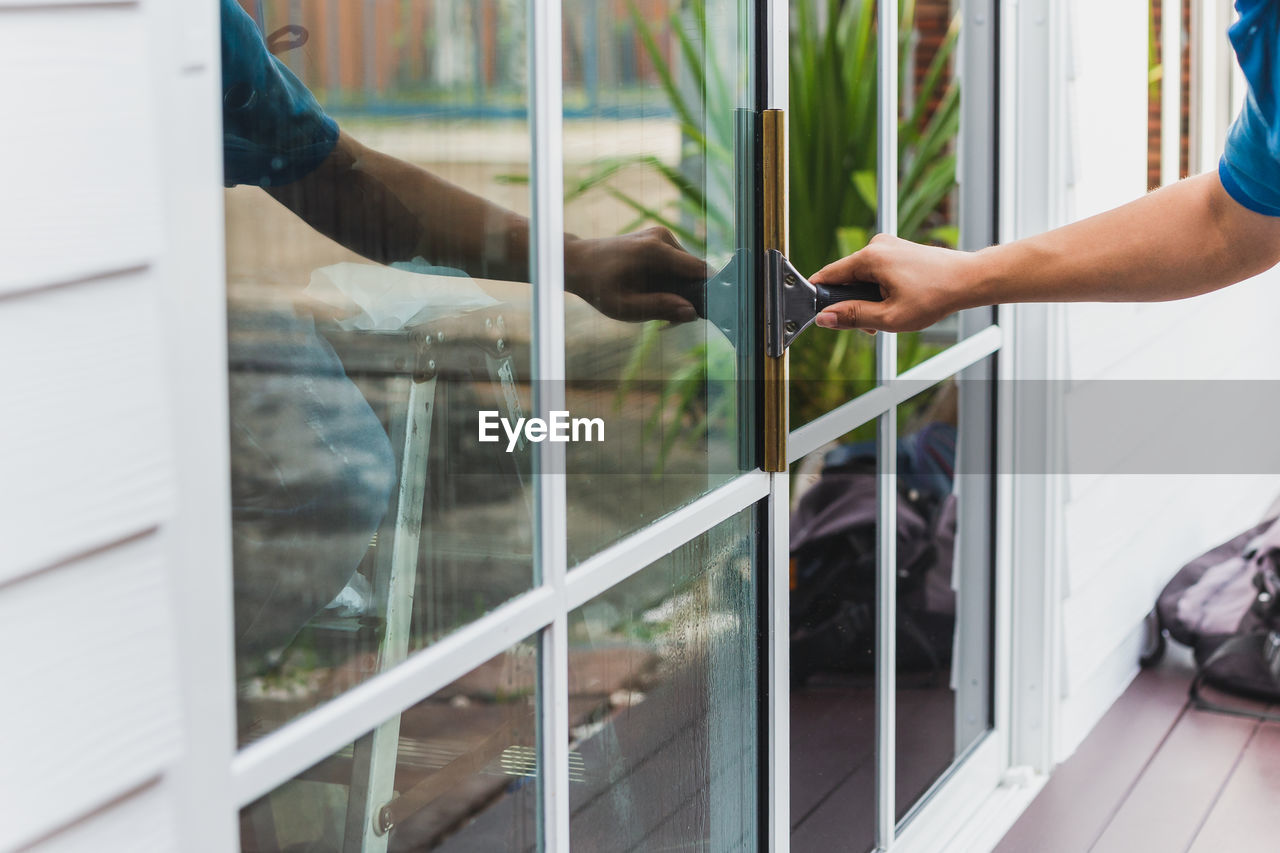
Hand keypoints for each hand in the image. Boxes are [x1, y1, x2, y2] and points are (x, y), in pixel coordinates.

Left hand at [563, 227, 709, 322]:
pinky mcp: (658, 239)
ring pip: (687, 269)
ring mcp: (661, 235)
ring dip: (679, 291)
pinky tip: (653, 295)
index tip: (701, 313)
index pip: (700, 270)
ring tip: (655, 310)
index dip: (707, 292)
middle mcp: (662, 237)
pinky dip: (671, 282)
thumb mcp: (625, 306)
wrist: (577, 262)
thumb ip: (659, 308)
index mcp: (656, 250)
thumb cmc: (597, 286)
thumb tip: (692, 313)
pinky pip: (677, 264)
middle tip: (667, 321)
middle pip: (695, 271)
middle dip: (688, 297)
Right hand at [810, 233, 982, 332]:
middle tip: (872, 325)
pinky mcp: (898, 250)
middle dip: (854, 303)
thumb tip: (824, 317)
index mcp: (870, 257)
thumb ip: (852, 317)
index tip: (823, 316)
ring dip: (869, 299)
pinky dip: (881, 289)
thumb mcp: (889, 317)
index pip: (828, 275)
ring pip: (863, 277)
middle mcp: (877, 245)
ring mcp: (888, 246)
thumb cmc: (935, 296)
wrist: (969, 280)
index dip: (821, 297)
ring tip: (891, 314)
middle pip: (847, 279)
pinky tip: (898, 302)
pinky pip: (877, 272)